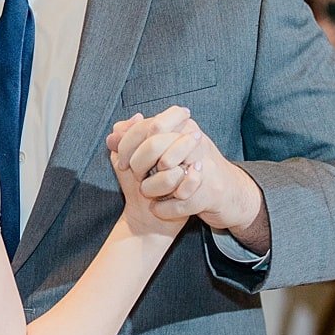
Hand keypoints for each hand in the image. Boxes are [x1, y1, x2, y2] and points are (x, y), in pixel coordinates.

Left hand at [108, 108, 265, 237]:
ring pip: (166, 176)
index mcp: (184, 125)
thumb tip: (112, 136)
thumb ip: (134, 136)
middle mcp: (197, 141)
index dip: (128, 144)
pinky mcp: (209, 194)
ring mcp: (205, 168)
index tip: (121, 162)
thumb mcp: (160, 146)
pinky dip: (163, 209)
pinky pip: (178, 203)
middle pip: (154, 147)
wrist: (222, 192)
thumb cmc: (183, 167)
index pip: (149, 126)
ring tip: (147, 192)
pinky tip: (157, 208)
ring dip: (150, 188)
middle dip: (137, 166)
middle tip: (134, 176)